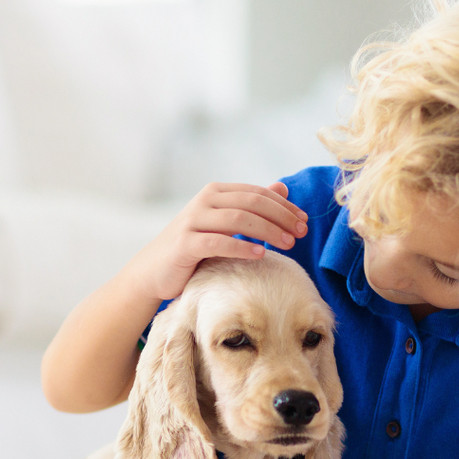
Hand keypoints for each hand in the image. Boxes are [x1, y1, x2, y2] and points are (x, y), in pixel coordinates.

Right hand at [130, 182, 307, 301]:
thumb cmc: (194, 247)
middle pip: (251, 203)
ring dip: (267, 230)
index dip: (284, 206)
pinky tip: (261, 254)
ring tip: (288, 243)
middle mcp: (204, 201)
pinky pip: (218, 242)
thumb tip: (282, 189)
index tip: (304, 221)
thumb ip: (251, 206)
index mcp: (216, 192)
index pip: (257, 193)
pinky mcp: (185, 244)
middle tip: (301, 233)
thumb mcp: (224, 224)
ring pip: (237, 219)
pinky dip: (241, 246)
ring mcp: (193, 221)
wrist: (154, 270)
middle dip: (280, 217)